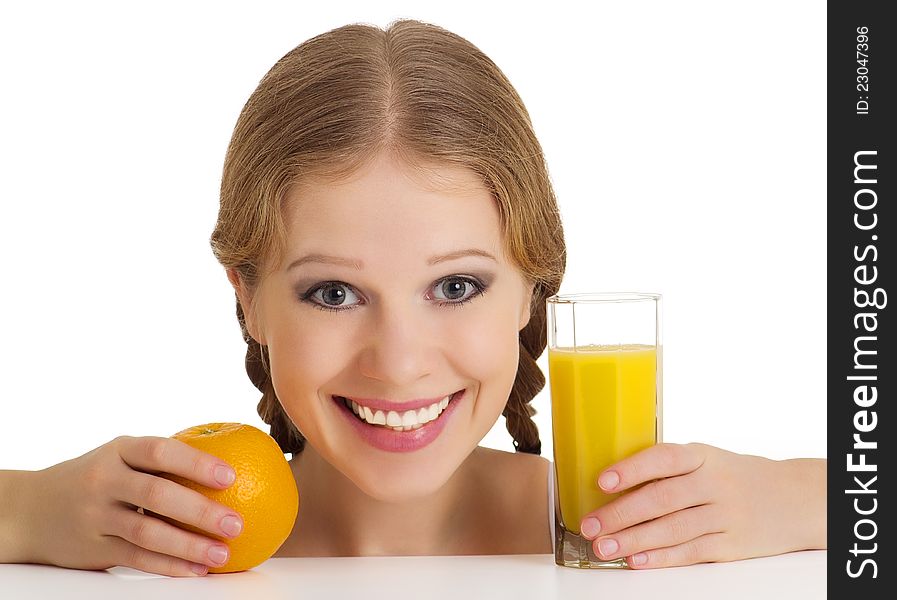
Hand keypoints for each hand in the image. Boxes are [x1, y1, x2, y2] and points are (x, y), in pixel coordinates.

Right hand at [22, 436, 243, 575]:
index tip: (231, 476)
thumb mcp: (120, 457)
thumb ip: (163, 461)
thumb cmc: (98, 478)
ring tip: (223, 553)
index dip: (197, 463)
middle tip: (237, 523)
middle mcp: (104, 480)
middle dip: (201, 511)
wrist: (32, 509)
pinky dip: (170, 565)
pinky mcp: (92, 549)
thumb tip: (233, 466)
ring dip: (189, 545)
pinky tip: (197, 570)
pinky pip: (136, 559)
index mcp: (118, 450)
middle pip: (157, 494)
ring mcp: (95, 516)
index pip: (160, 452)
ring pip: (147, 533)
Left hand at [578, 443, 825, 568]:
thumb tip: (612, 486)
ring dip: (634, 540)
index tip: (602, 481)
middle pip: (663, 499)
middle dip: (621, 514)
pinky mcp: (732, 546)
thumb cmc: (734, 476)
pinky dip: (661, 557)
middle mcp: (715, 484)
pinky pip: (691, 552)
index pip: (664, 459)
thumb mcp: (707, 460)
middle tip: (591, 526)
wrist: (794, 498)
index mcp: (703, 456)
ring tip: (604, 548)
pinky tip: (637, 560)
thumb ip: (668, 470)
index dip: (632, 469)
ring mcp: (726, 516)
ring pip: (673, 530)